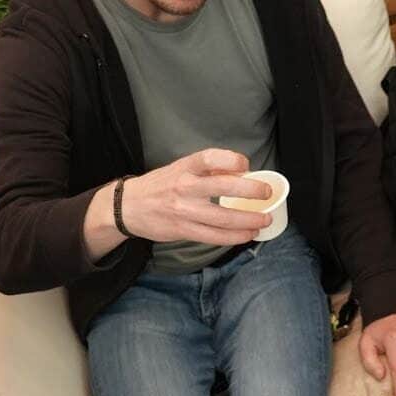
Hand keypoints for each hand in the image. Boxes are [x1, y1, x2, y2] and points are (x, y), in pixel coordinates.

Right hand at [85, 149, 273, 259]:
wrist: (129, 207)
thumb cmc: (160, 186)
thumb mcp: (180, 168)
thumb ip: (207, 170)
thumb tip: (240, 171)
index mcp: (184, 167)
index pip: (209, 158)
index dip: (231, 160)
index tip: (247, 166)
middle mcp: (184, 187)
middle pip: (222, 188)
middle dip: (250, 192)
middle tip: (266, 193)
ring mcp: (184, 211)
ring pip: (223, 218)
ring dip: (248, 220)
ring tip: (264, 220)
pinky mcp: (184, 230)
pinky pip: (215, 236)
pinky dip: (234, 237)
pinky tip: (247, 234)